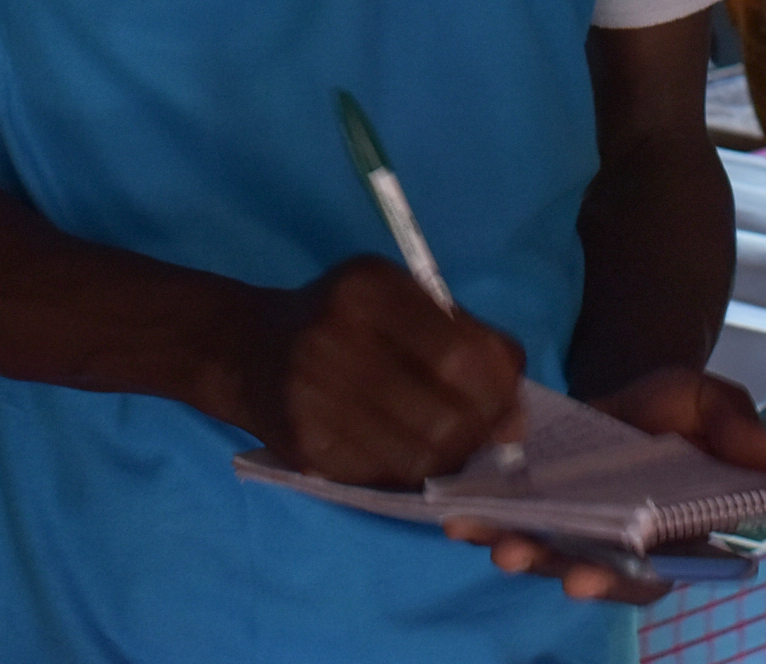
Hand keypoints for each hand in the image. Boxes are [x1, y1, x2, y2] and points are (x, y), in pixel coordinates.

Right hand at [233, 256, 523, 488]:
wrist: (248, 349)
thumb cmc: (343, 318)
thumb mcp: (397, 296)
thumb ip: (462, 336)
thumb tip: (516, 411)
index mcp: (368, 289)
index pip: (460, 355)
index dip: (499, 392)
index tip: (510, 407)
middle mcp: (335, 339)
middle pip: (443, 415)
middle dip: (479, 435)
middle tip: (486, 438)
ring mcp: (314, 398)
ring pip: (417, 457)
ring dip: (450, 461)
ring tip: (453, 448)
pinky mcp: (304, 446)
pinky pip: (382, 477)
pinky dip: (411, 475)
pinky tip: (413, 457)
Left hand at [445, 367, 765, 603]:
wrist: (624, 389)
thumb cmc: (675, 408)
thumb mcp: (708, 401)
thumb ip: (735, 426)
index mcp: (671, 536)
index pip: (647, 576)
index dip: (617, 584)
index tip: (583, 579)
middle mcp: (618, 548)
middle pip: (586, 575)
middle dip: (552, 569)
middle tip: (517, 554)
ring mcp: (574, 531)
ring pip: (544, 554)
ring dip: (513, 548)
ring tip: (483, 535)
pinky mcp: (537, 508)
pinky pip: (510, 523)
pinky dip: (484, 521)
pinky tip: (457, 512)